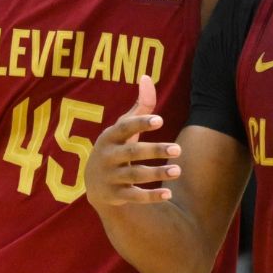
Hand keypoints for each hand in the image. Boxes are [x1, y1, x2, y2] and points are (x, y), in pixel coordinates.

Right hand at [85, 76, 180, 209]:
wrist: (94, 183)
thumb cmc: (116, 147)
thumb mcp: (123, 128)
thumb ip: (140, 106)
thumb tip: (147, 76)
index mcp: (110, 137)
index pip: (125, 128)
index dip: (141, 124)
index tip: (160, 120)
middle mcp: (108, 156)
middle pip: (133, 153)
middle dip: (155, 150)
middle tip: (178, 149)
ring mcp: (110, 177)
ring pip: (135, 175)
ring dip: (157, 173)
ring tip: (178, 170)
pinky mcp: (115, 195)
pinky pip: (134, 196)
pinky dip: (150, 196)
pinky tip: (169, 194)